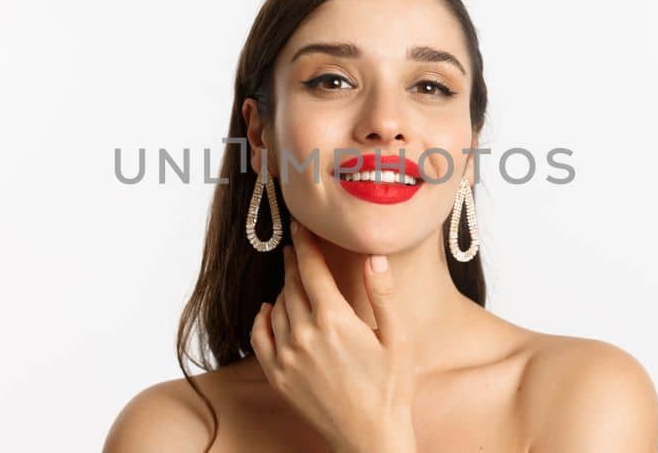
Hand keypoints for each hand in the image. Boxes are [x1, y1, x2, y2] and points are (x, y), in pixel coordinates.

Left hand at [249, 221, 417, 452]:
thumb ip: (383, 294)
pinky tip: (269, 309)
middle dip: (295, 261)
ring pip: (278, 307)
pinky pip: (260, 336)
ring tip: (294, 278)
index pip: (312, 269)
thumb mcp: (398, 338)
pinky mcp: (277, 376)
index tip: (300, 225)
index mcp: (335, 320)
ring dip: (285, 288)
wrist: (369, 438)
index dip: (305, 243)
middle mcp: (304, 334)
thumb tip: (374, 256)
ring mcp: (287, 356)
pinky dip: (262, 318)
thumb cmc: (391, 389)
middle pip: (293, 284)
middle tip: (296, 244)